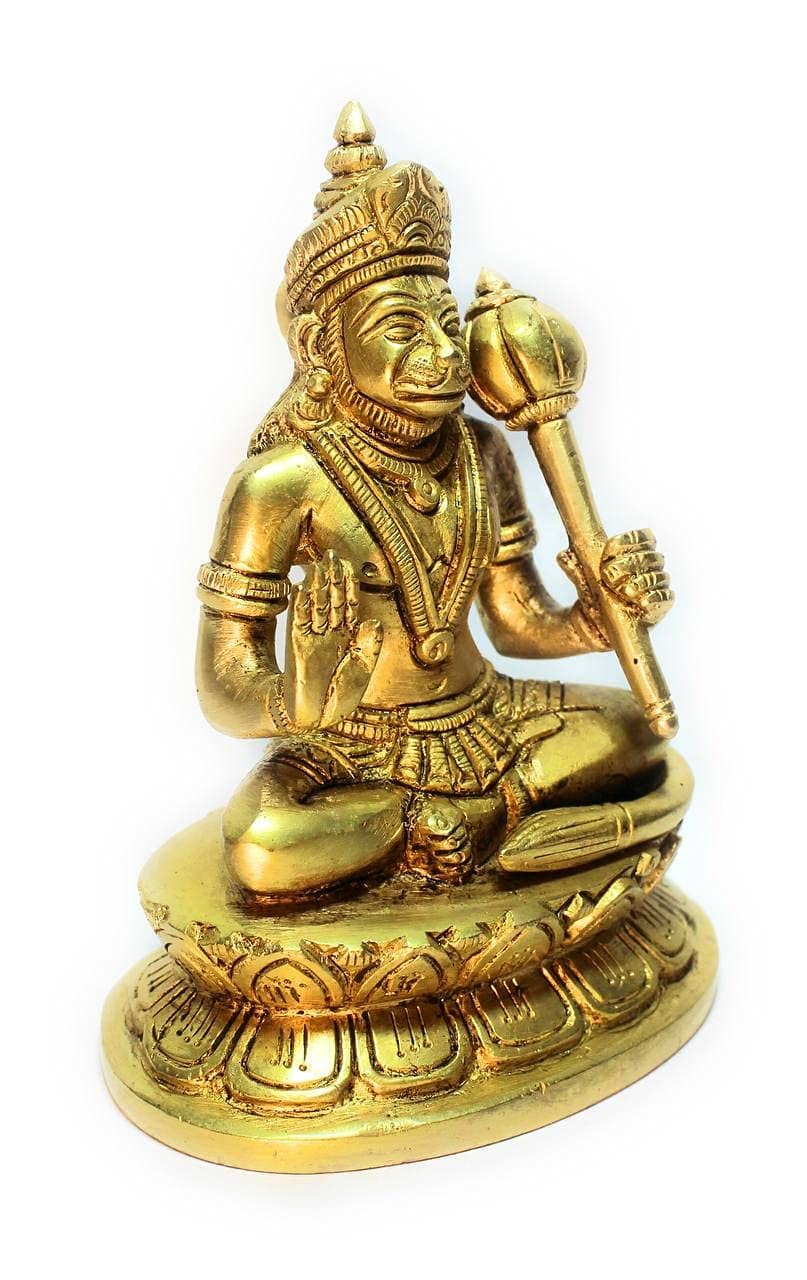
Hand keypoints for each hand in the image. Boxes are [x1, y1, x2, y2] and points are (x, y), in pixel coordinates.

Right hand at [284, 551, 382, 730]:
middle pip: (331, 598)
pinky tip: (301, 588)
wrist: (316, 716)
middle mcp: (329, 633)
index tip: (350, 564)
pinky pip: (299, 621)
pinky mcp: (297, 646)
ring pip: (315, 605)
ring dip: (315, 584)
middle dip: (332, 577)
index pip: (349, 604)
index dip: (350, 585)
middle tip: (331, 553)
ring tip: (315, 564)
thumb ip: (369, 647)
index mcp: (346, 638)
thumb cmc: (339, 697)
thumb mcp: (362, 671)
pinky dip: (300, 605)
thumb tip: (372, 622)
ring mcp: (312, 638)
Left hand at [558, 527, 672, 640]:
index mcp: (636, 552)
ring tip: (625, 591)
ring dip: (642, 582)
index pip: (644, 538)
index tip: (610, 547)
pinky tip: (643, 603)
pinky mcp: (660, 607)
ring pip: (660, 577)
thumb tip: (563, 556)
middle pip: (652, 557)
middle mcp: (650, 567)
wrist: (594, 623)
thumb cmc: (592, 591)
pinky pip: (666, 598)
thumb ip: (574, 567)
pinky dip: (656, 599)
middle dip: (630, 563)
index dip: (630, 540)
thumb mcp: (581, 578)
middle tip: (609, 574)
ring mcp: (657, 587)